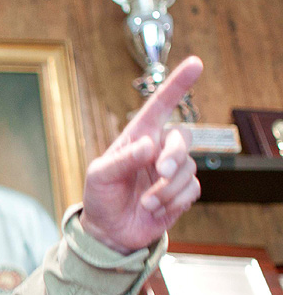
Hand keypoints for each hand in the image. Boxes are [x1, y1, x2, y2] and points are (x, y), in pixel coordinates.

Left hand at [80, 56, 203, 253]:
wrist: (109, 231)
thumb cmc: (101, 197)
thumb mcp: (99, 176)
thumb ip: (122, 160)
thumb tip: (149, 145)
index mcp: (138, 138)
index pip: (160, 106)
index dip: (177, 84)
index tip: (195, 64)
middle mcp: (158, 150)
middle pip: (183, 138)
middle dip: (174, 155)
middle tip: (160, 172)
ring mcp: (172, 171)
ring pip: (188, 168)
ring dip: (167, 188)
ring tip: (146, 202)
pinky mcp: (182, 192)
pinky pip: (193, 189)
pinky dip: (174, 201)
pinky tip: (155, 209)